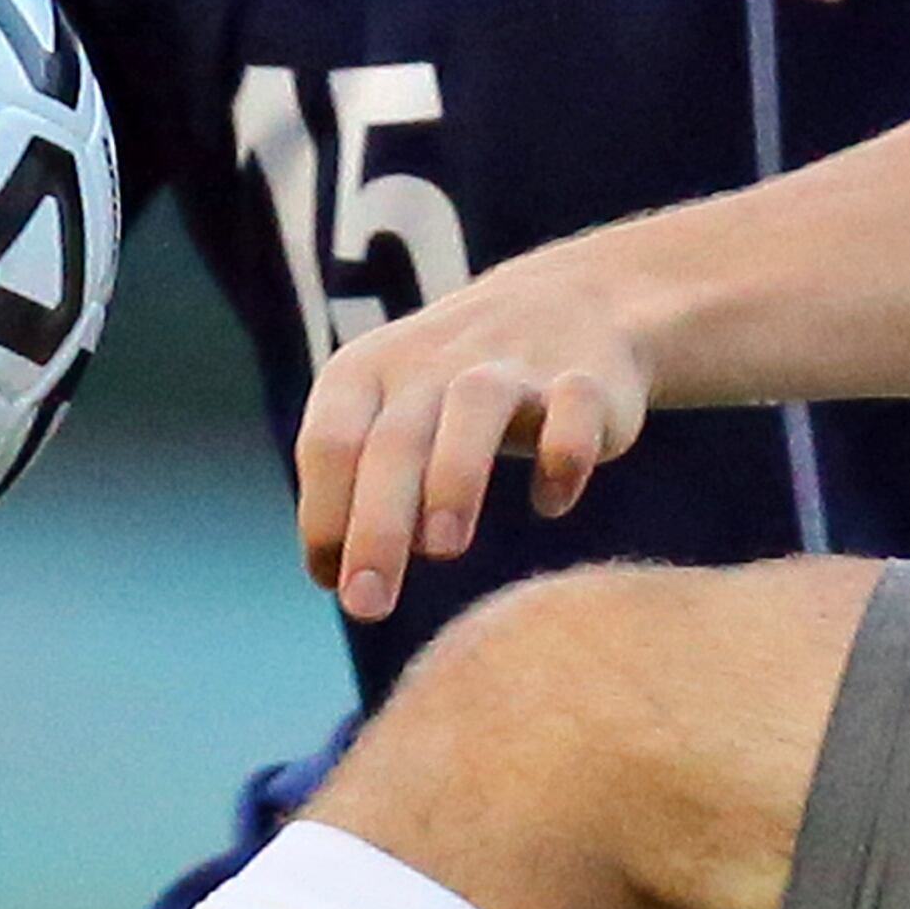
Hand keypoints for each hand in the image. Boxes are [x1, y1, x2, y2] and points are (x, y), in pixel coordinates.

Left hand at [296, 252, 654, 619]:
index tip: (335, 587)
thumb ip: (359, 493)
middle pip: (394, 441)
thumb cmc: (453, 391)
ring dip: (454, 478)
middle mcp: (434, 363)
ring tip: (443, 549)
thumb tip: (334, 581)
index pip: (329, 443)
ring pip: (474, 408)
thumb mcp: (393, 422)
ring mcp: (512, 364)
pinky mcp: (585, 379)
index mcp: (370, 371)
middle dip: (375, 528)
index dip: (324, 516)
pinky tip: (551, 504)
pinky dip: (563, 457)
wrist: (573, 302)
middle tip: (366, 606)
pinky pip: (574, 411)